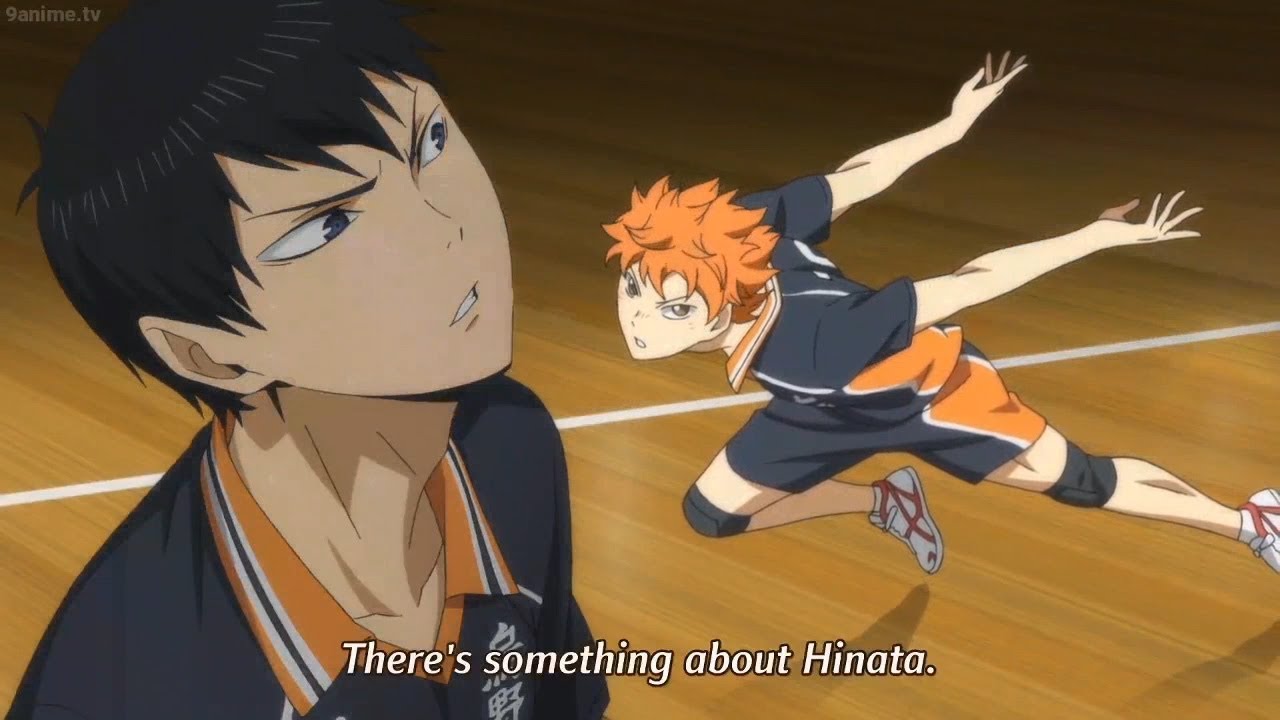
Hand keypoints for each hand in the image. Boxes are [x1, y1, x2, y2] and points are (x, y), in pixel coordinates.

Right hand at [950, 51, 1028, 128]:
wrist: (961, 121)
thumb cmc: (962, 105)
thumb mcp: (966, 89)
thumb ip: (975, 78)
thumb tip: (982, 70)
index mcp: (990, 90)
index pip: (1006, 78)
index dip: (1016, 71)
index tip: (1025, 64)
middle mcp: (993, 92)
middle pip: (1005, 76)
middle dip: (1013, 66)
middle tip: (1023, 56)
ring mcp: (989, 95)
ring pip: (998, 78)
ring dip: (1001, 67)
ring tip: (1005, 55)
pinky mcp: (985, 97)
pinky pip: (991, 82)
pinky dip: (991, 74)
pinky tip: (988, 69)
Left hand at [1089, 192, 1203, 246]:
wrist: (1094, 235)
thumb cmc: (1103, 227)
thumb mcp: (1118, 213)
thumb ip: (1128, 207)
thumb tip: (1137, 200)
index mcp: (1143, 231)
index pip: (1165, 227)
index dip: (1177, 224)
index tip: (1191, 222)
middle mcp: (1147, 234)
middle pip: (1172, 224)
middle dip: (1186, 216)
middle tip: (1201, 208)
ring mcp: (1145, 233)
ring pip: (1166, 217)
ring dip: (1174, 203)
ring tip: (1184, 194)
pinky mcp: (1141, 230)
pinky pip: (1153, 214)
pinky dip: (1157, 204)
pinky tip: (1161, 194)